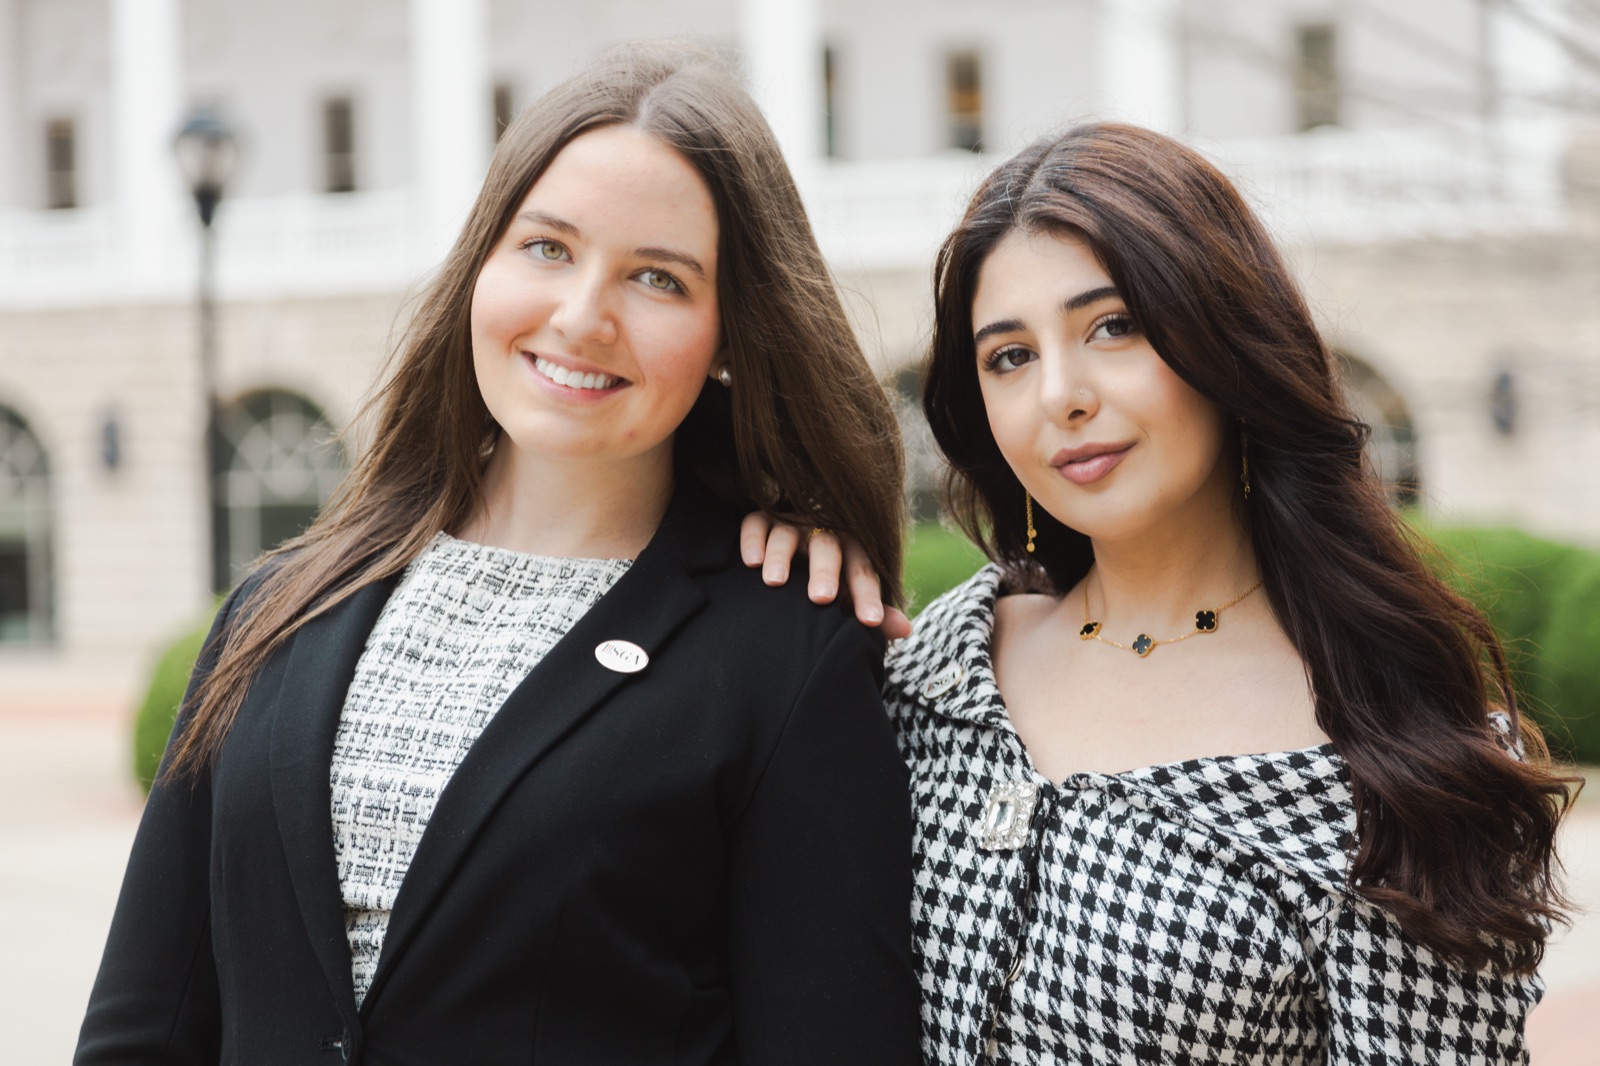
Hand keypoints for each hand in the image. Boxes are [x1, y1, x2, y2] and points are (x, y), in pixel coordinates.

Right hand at [739, 513, 912, 639]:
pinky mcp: (762, 519)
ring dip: (782, 556)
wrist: (792, 559)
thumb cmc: (828, 583)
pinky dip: (754, 540)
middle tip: (821, 598)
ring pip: (788, 534)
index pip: (863, 570)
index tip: (870, 621)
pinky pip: (757, 523)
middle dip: (825, 572)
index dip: (867, 595)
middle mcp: (823, 533)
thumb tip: (906, 630)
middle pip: (828, 548)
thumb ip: (874, 611)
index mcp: (851, 550)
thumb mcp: (850, 596)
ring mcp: (791, 524)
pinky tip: (751, 563)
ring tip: (775, 582)